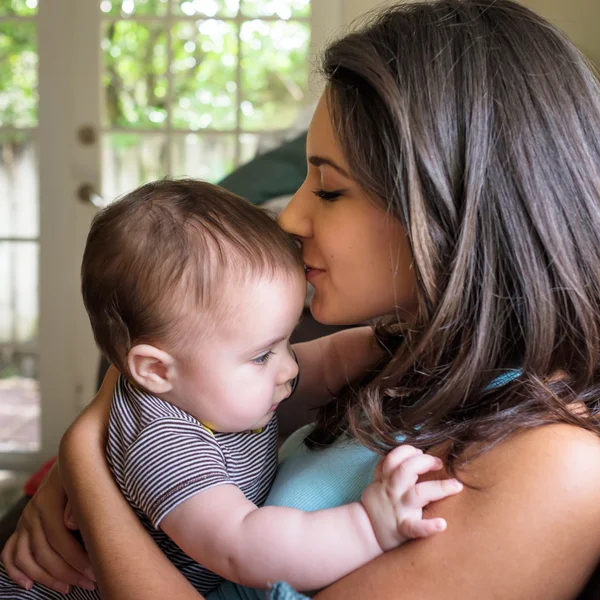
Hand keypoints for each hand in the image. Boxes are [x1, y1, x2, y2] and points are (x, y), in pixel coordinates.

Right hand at [0, 463, 95, 593]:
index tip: (94, 572)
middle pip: (44, 552)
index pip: (59, 539)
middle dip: (67, 572)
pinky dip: (16, 571)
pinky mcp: (22, 526)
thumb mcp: (86, 480)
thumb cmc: (86, 471)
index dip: (76, 559)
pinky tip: (29, 584)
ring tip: (68, 587)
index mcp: (48, 501)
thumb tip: (71, 524)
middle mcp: (32, 512)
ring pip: (27, 557)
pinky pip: (10, 552)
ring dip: (46, 577)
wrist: (74, 459)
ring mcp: (25, 520)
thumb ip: (79, 501)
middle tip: (89, 583)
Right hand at [361, 445, 462, 550]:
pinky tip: (442, 524)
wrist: (367, 532)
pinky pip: (415, 528)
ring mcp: (399, 509)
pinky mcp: (403, 528)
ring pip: (417, 494)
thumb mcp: (377, 481)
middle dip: (425, 462)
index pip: (394, 458)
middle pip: (406, 470)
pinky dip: (428, 527)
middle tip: (439, 463)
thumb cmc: (377, 503)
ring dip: (438, 488)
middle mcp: (393, 491)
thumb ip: (388, 466)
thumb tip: (407, 451)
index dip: (408, 451)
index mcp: (387, 479)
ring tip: (456, 486)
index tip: (420, 453)